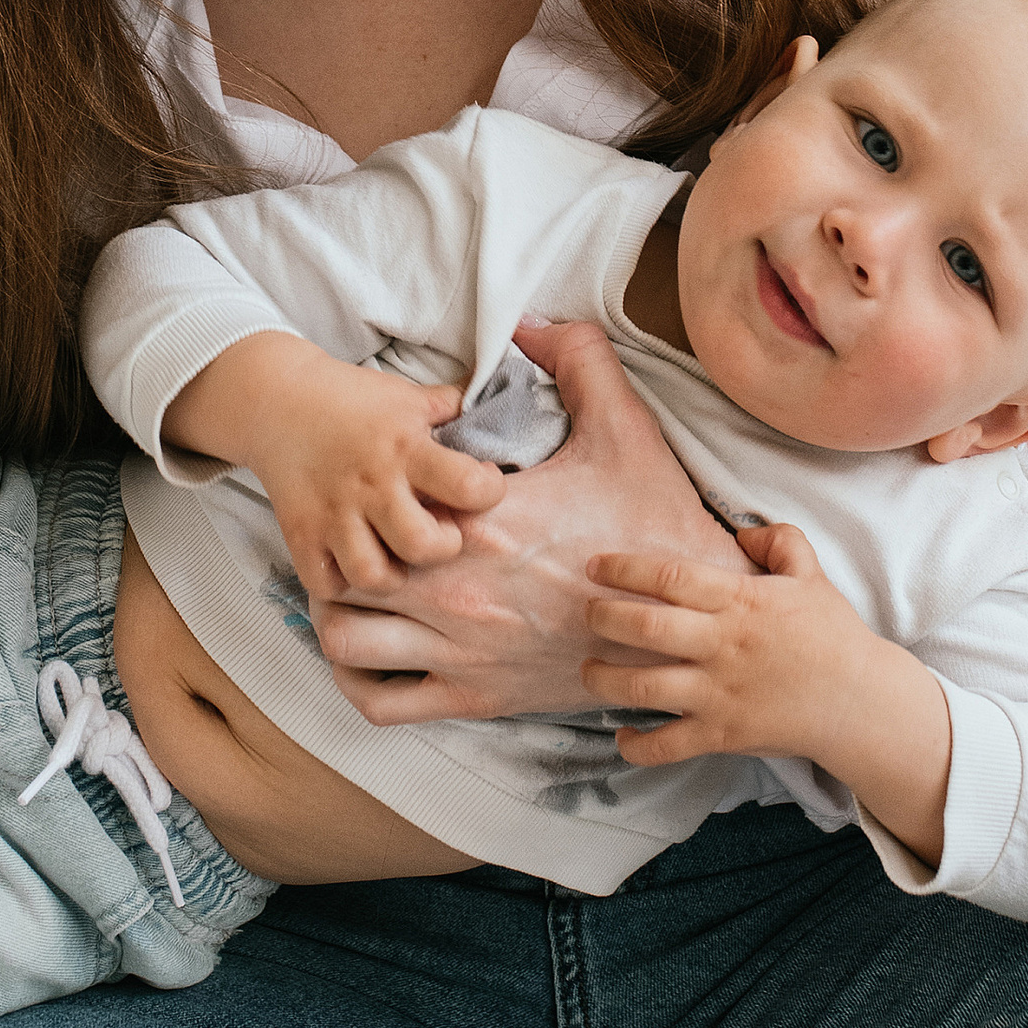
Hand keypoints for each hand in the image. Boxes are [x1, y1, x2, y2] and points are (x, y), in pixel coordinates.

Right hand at [200, 338, 507, 601]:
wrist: (277, 400)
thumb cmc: (353, 400)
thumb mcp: (409, 397)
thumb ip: (454, 410)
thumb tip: (502, 408)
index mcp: (407, 446)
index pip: (469, 486)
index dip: (488, 492)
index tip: (482, 488)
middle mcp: (372, 484)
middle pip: (424, 545)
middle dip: (443, 547)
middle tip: (439, 534)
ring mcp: (333, 513)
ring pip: (374, 576)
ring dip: (393, 574)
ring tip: (397, 555)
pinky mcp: (300, 534)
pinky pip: (326, 584)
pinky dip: (344, 584)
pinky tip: (356, 562)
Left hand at [315, 317, 731, 723]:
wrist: (690, 620)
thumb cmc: (655, 525)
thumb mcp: (625, 428)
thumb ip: (579, 361)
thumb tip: (533, 325)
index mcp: (484, 519)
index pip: (383, 497)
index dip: (372, 485)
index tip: (387, 479)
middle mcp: (458, 588)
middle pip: (344, 567)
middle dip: (342, 547)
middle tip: (358, 532)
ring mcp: (462, 648)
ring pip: (343, 640)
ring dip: (337, 615)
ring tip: (356, 591)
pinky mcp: (475, 696)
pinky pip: (381, 702)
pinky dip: (361, 680)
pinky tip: (377, 652)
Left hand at [583, 520, 950, 864]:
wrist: (861, 702)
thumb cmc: (834, 636)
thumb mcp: (812, 575)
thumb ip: (779, 542)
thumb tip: (740, 531)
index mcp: (740, 602)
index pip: (670, 576)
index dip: (624, 568)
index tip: (595, 566)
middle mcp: (722, 645)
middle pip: (645, 627)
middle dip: (603, 617)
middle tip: (586, 613)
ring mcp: (719, 693)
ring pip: (643, 686)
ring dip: (604, 678)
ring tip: (589, 670)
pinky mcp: (722, 735)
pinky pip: (667, 745)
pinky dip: (637, 745)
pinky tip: (623, 734)